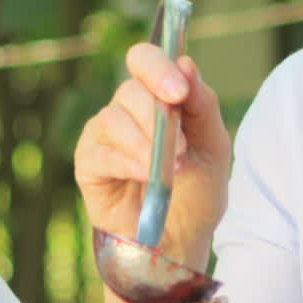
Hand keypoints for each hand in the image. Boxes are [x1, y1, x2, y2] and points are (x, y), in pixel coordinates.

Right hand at [74, 45, 231, 269]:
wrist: (180, 242)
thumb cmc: (197, 194)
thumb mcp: (213, 148)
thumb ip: (203, 105)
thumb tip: (186, 63)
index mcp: (160, 98)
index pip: (147, 59)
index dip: (158, 67)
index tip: (177, 92)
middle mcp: (129, 109)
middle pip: (130, 88)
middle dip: (157, 115)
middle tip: (179, 147)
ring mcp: (105, 135)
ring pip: (114, 118)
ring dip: (145, 144)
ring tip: (168, 172)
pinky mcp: (88, 163)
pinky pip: (100, 151)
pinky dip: (127, 162)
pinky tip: (146, 178)